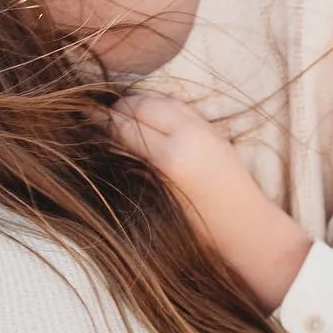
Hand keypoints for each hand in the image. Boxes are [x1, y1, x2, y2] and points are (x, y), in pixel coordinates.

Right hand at [112, 92, 311, 309]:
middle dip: (118, 108)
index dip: (102, 124)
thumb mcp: (160, 203)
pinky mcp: (215, 131)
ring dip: (139, 103)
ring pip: (162, 100)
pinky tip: (148, 116)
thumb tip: (107, 146)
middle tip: (96, 116)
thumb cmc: (200, 232)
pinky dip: (159, 106)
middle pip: (143, 105)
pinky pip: (180, 108)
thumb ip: (135, 169)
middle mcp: (189, 137)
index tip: (83, 122)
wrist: (249, 231)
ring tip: (119, 113)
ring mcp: (205, 130)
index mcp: (172, 159)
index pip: (126, 127)